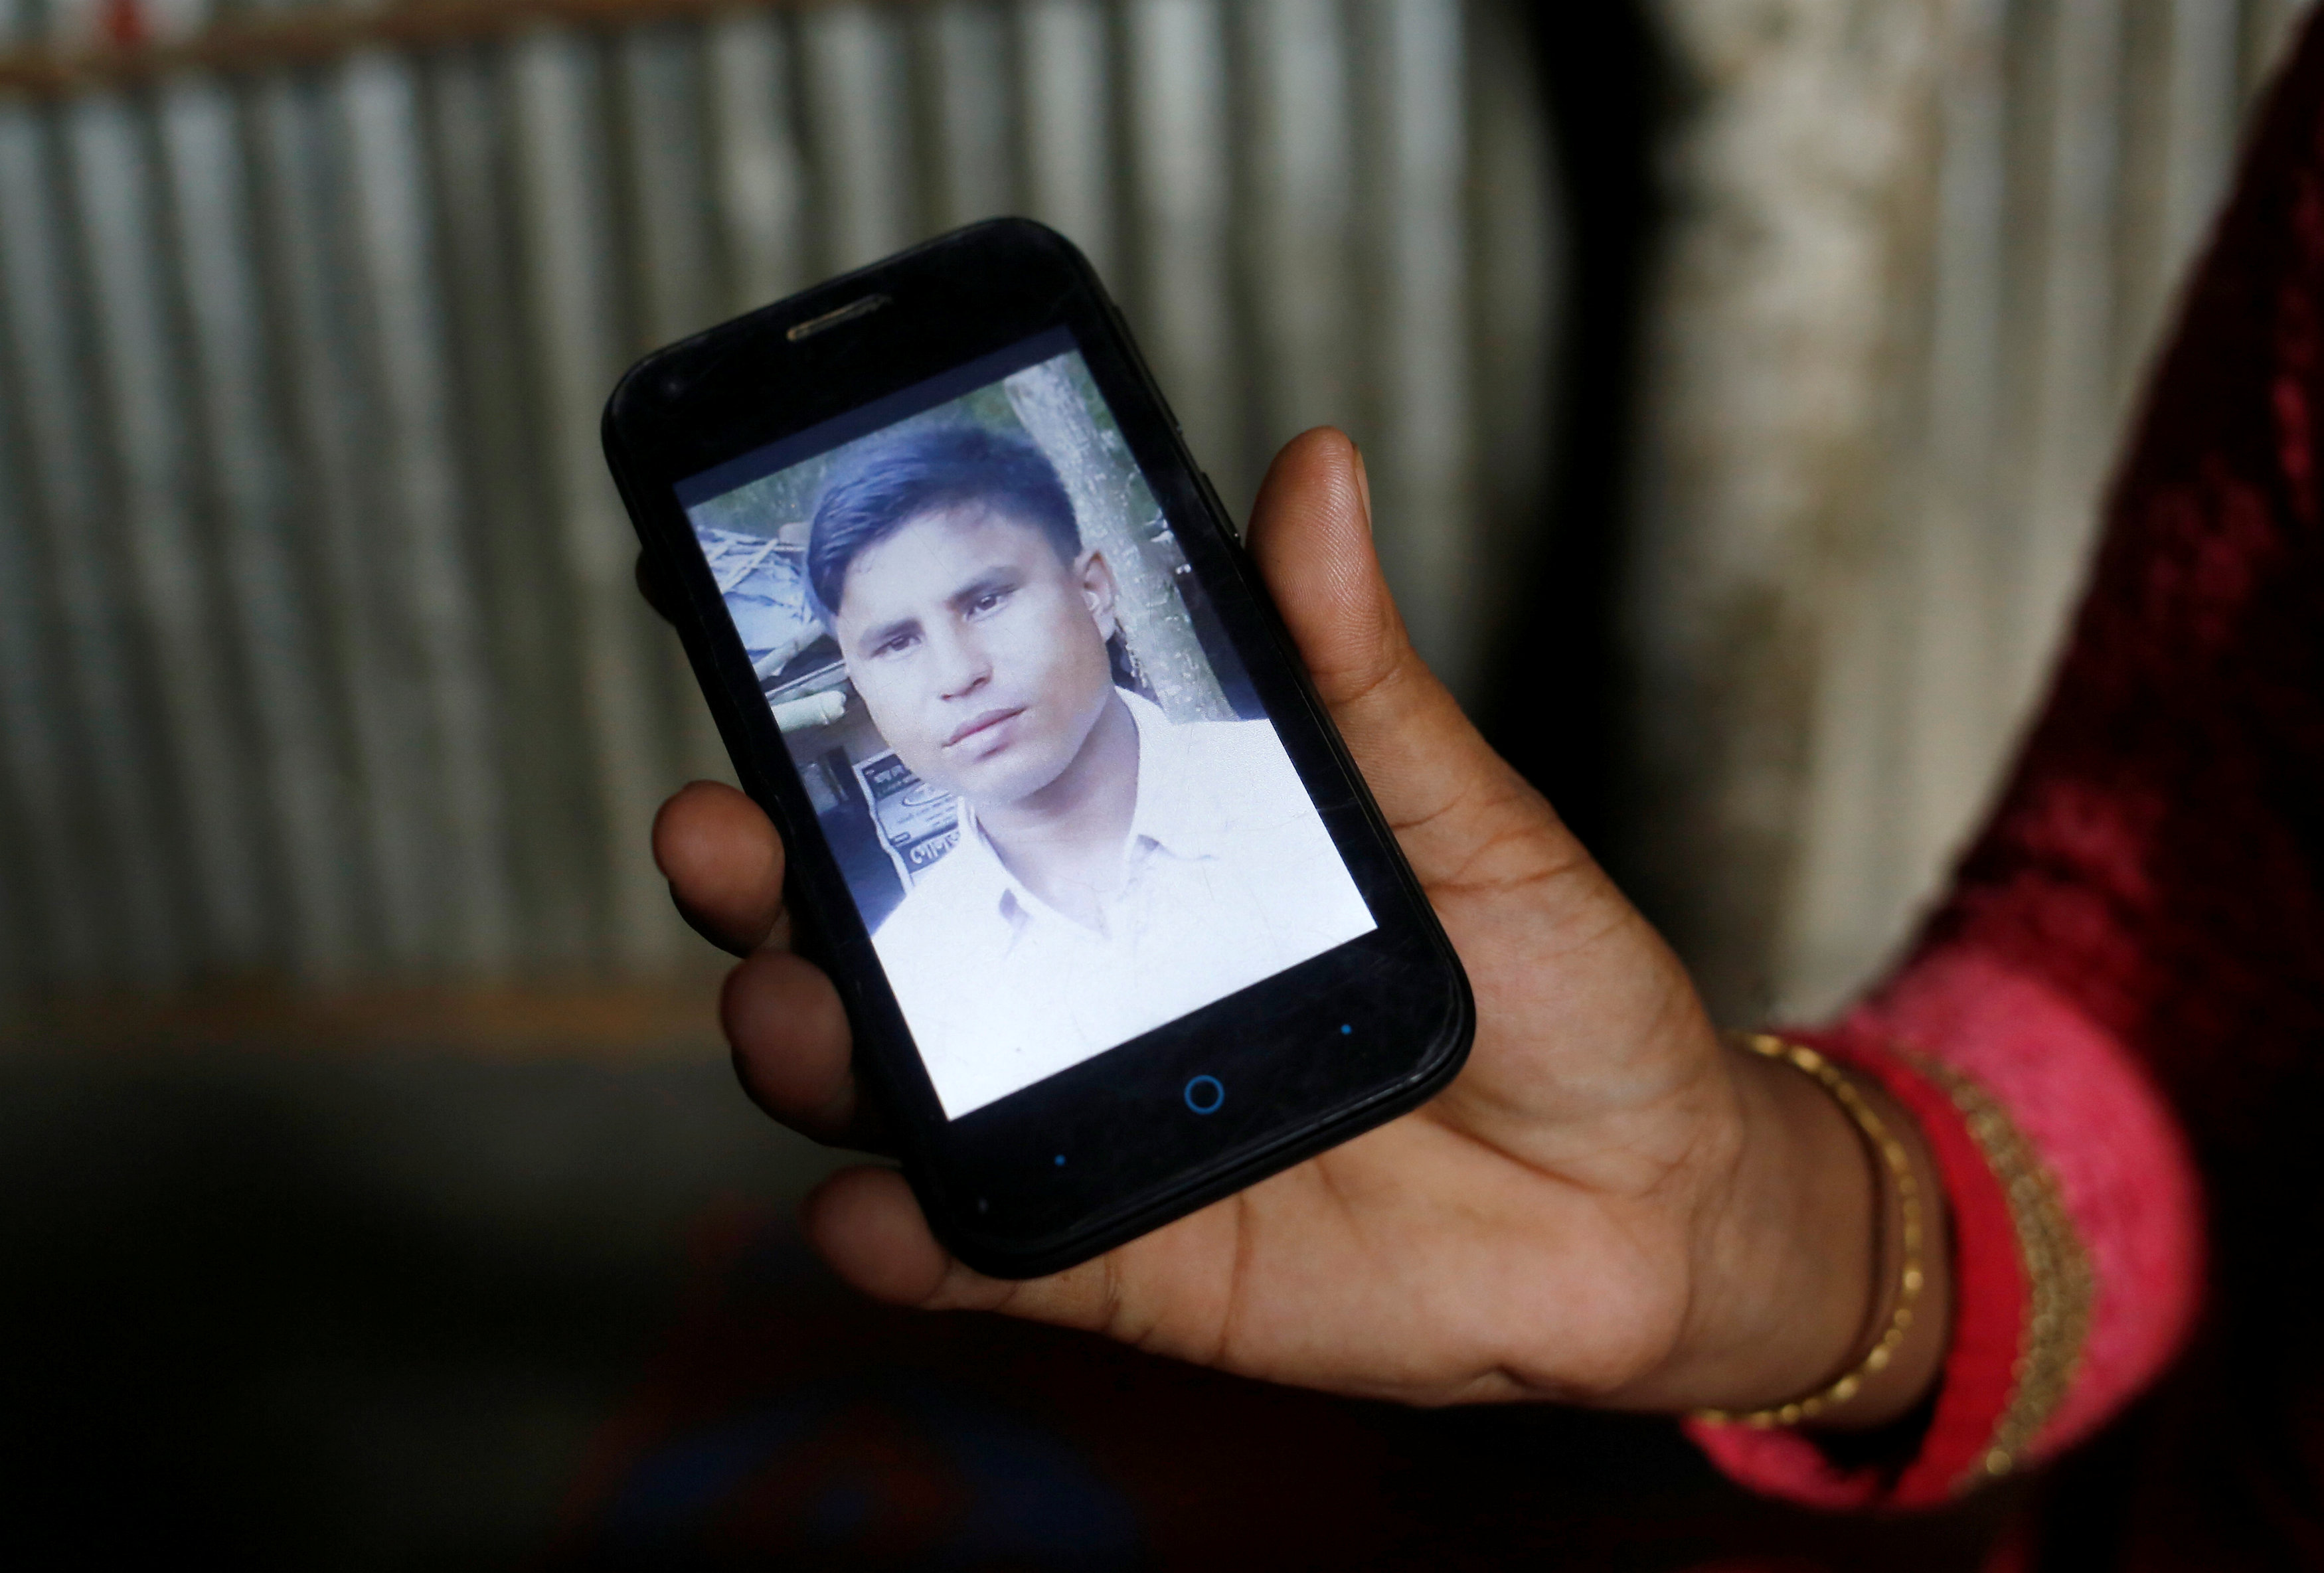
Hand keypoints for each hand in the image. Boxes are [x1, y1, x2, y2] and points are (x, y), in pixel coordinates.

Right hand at [652, 429, 1948, 1418]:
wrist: (1655, 1199)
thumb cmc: (1560, 986)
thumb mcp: (1465, 815)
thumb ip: (1360, 676)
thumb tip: (1315, 475)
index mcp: (1151, 855)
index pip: (962, 783)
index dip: (838, 727)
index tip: (742, 639)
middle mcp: (1094, 986)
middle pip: (883, 932)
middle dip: (767, 881)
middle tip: (715, 831)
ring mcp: (1100, 1123)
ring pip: (903, 1089)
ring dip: (813, 1049)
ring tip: (788, 1006)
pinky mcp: (1134, 1264)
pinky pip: (995, 1258)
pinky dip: (915, 1245)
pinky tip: (870, 1214)